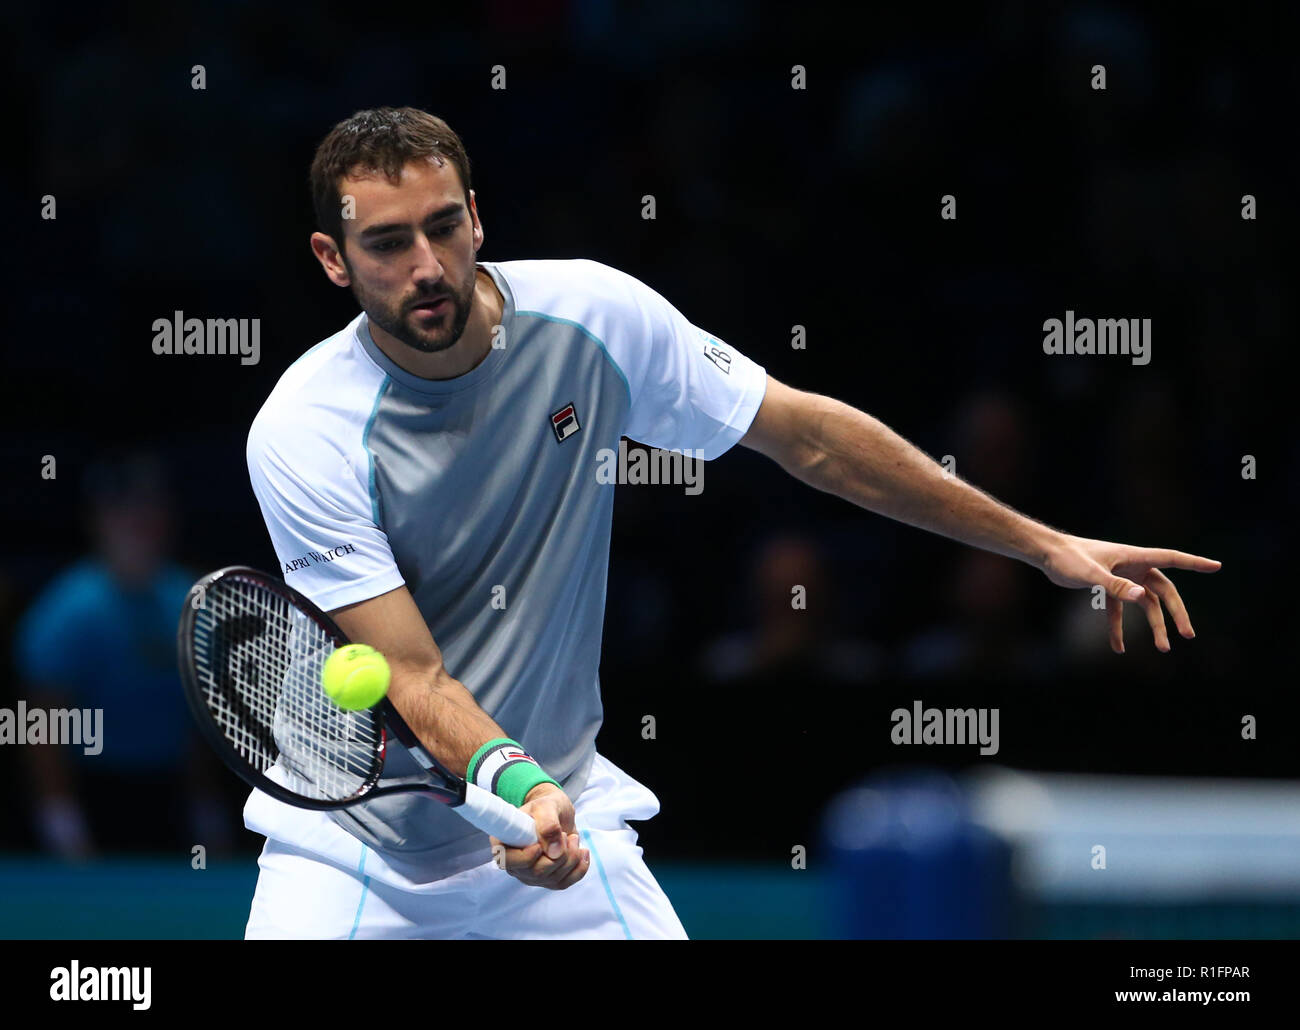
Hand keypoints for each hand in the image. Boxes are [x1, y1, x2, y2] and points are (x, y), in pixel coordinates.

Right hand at [490, 782, 589, 889]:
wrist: (557, 813)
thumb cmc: (546, 807)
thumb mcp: (546, 806)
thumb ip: (548, 824)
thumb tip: (555, 852)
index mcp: (504, 843)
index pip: (508, 861)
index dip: (526, 857)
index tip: (540, 845)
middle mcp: (515, 863)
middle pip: (536, 873)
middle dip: (558, 854)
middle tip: (564, 834)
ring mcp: (531, 874)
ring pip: (553, 879)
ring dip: (571, 858)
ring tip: (572, 838)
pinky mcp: (548, 879)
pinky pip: (565, 882)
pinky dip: (579, 868)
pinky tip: (582, 852)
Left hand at [1038, 533, 1221, 652]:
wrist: (1047, 555)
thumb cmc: (1069, 558)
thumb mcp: (1091, 574)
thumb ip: (1115, 585)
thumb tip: (1141, 596)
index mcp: (1134, 557)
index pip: (1171, 559)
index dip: (1194, 564)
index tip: (1217, 567)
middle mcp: (1133, 567)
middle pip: (1164, 591)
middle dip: (1176, 613)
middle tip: (1187, 634)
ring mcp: (1121, 578)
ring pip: (1146, 604)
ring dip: (1154, 625)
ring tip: (1162, 648)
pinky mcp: (1107, 588)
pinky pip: (1119, 611)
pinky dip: (1119, 628)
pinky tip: (1118, 647)